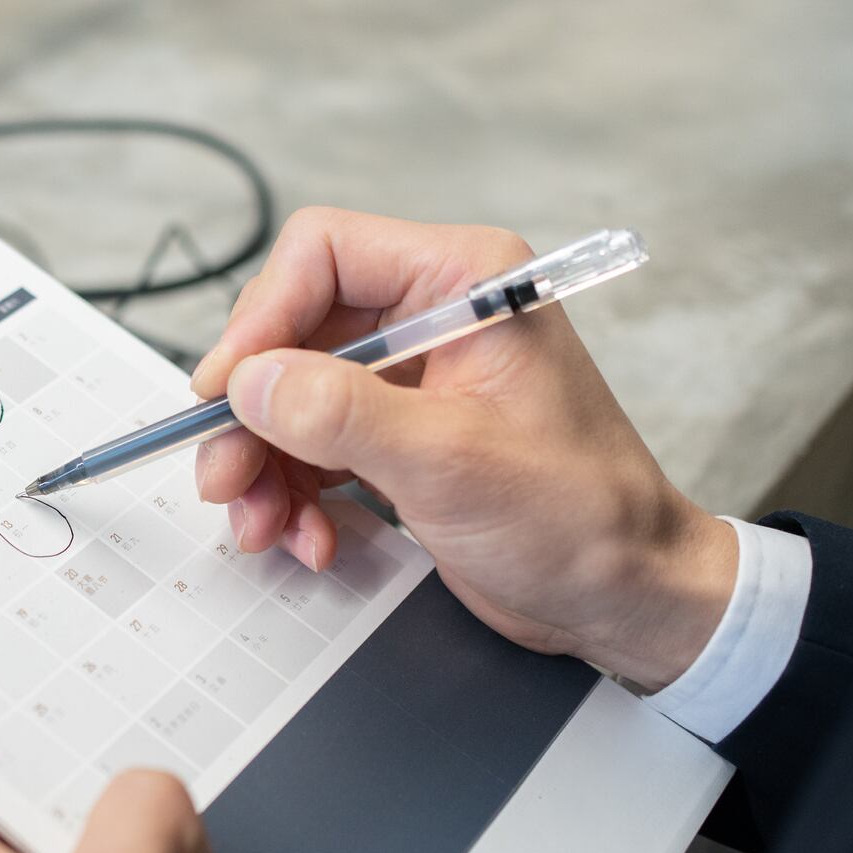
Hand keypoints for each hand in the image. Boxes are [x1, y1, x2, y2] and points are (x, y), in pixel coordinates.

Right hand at [191, 208, 736, 690]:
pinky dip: (292, 490)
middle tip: (225, 476)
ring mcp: (411, 376)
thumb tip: (250, 382)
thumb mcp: (451, 462)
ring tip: (262, 524)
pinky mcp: (397, 432)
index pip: (321, 254)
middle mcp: (432, 314)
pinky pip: (309, 441)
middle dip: (252, 411)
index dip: (261, 319)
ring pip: (288, 393)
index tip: (227, 392)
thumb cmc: (583, 518)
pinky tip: (305, 535)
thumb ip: (341, 414)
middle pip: (291, 329)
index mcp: (462, 281)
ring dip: (263, 463)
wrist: (627, 598)